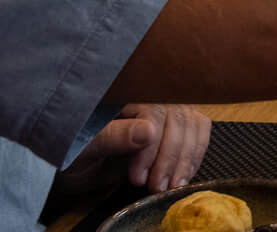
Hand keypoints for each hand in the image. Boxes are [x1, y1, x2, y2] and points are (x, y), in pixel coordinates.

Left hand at [60, 103, 210, 192]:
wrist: (77, 166)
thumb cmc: (73, 153)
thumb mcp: (83, 148)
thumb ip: (113, 137)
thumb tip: (148, 132)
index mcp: (126, 95)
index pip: (154, 112)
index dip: (151, 147)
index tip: (138, 177)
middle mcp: (150, 95)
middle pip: (178, 118)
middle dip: (170, 157)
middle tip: (157, 187)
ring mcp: (166, 108)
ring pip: (192, 124)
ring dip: (186, 158)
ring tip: (171, 186)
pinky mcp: (175, 124)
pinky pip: (198, 130)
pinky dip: (194, 154)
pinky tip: (182, 175)